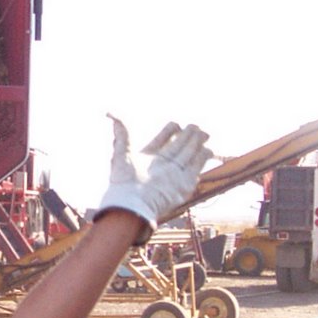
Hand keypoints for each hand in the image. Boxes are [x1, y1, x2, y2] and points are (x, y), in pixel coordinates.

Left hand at [96, 117, 210, 241]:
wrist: (133, 204)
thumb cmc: (124, 181)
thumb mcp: (121, 152)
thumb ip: (121, 133)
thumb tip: (110, 113)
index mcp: (148, 158)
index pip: (162, 140)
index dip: (169, 131)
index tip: (175, 124)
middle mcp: (162, 165)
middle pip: (178, 146)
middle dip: (187, 135)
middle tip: (195, 126)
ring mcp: (174, 174)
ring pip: (189, 155)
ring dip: (197, 143)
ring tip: (204, 133)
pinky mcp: (184, 183)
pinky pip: (196, 168)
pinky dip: (202, 158)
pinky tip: (207, 149)